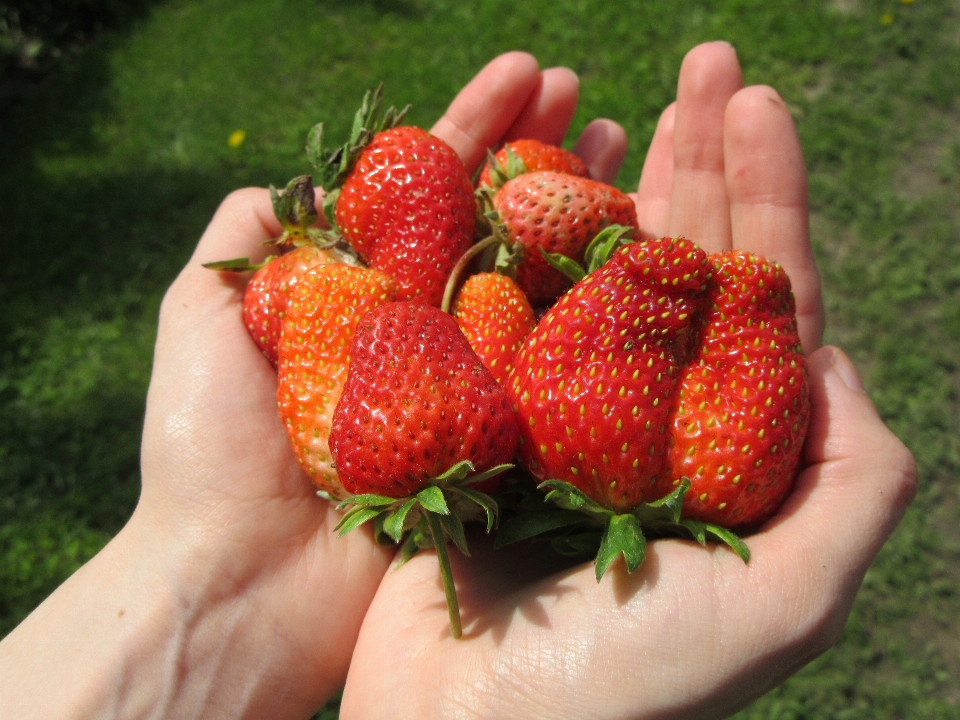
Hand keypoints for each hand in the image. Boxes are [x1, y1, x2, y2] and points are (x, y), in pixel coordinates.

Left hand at [0, 52, 608, 718]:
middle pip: (495, 221)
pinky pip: (556, 365)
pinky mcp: (500, 436)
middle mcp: (424, 325)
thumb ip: (243, 240)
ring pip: (537, 280)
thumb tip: (286, 177)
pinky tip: (640, 250)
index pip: (429, 187)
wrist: (239, 580)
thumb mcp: (200, 315)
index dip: (476, 125)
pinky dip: (596, 308)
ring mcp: (469, 379)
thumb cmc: (207, 448)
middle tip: (587, 91)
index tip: (524, 70)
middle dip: (539, 150)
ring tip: (628, 142)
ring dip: (581, 211)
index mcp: (362, 289)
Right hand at [339, 43, 916, 719]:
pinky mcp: (485, 419)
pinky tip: (532, 176)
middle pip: (690, 268)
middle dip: (702, 161)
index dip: (770, 197)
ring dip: (614, 180)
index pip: (769, 302)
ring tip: (626, 93)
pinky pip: (506, 313)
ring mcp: (564, 414)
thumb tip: (832, 355)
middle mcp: (653, 423)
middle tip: (707, 61)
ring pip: (597, 277)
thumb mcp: (786, 603)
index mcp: (731, 453)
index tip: (758, 105)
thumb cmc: (625, 689)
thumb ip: (855, 483)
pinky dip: (519, 243)